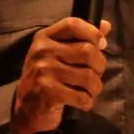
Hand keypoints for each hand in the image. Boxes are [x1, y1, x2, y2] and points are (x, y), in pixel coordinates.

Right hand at [11, 17, 112, 133]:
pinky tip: (82, 102)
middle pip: (88, 50)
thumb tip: (105, 25)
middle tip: (95, 74)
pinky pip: (82, 96)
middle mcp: (42, 51)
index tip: (102, 44)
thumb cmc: (47, 78)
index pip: (73, 24)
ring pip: (89, 76)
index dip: (93, 32)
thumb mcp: (58, 54)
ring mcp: (44, 71)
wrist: (27, 109)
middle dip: (100, 66)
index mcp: (44, 37)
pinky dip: (87, 102)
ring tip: (89, 91)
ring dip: (95, 87)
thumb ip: (81, 38)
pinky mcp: (48, 92)